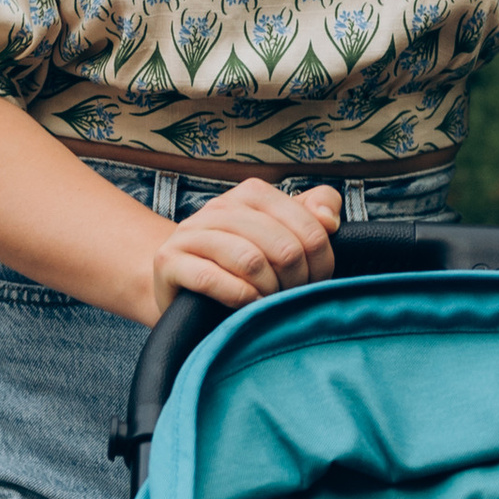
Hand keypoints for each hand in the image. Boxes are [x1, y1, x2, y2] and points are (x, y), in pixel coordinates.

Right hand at [137, 176, 342, 322]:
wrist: (180, 285)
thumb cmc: (240, 265)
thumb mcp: (280, 234)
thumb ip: (313, 215)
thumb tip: (330, 221)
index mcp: (251, 195)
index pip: (309, 224)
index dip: (322, 260)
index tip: (315, 281)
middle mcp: (219, 207)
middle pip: (284, 246)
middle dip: (296, 280)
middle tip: (291, 296)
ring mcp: (190, 233)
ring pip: (250, 260)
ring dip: (269, 291)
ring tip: (269, 302)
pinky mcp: (169, 261)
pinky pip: (211, 279)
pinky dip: (238, 296)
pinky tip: (246, 304)